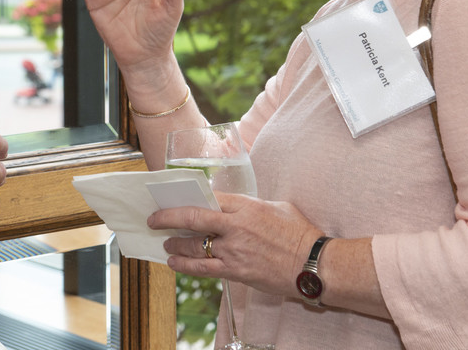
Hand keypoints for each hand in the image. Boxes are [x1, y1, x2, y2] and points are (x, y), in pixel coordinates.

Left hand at [148, 193, 316, 299]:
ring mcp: (235, 250)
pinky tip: (174, 262)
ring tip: (165, 242)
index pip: (208, 197)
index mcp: (246, 206)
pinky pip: (203, 268)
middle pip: (193, 217)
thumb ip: (250, 206)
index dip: (187, 197)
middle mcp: (236, 226)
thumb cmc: (300, 234)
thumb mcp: (277, 207)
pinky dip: (185, 265)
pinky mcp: (236, 271)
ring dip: (175, 243)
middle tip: (153, 218)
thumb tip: (233, 206)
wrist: (314, 265)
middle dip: (168, 217)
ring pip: (194, 245)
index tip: (174, 198)